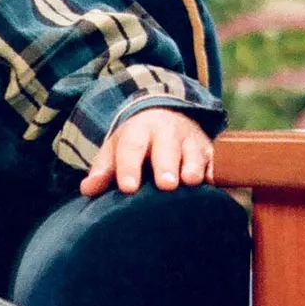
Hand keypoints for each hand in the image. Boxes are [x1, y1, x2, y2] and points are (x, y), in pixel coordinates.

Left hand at [80, 108, 213, 196]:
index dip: (129, 167)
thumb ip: (104, 170)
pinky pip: (214, 162)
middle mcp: (166, 132)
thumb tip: (87, 190)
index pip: (131, 148)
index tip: (128, 187)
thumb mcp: (117, 149)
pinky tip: (217, 188)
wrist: (165, 114)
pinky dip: (216, 174)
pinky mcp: (209, 152)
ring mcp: (190, 141)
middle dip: (166, 165)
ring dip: (193, 166)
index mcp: (138, 131)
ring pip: (194, 152)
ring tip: (191, 181)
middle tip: (165, 185)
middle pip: (166, 148)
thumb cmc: (136, 142)